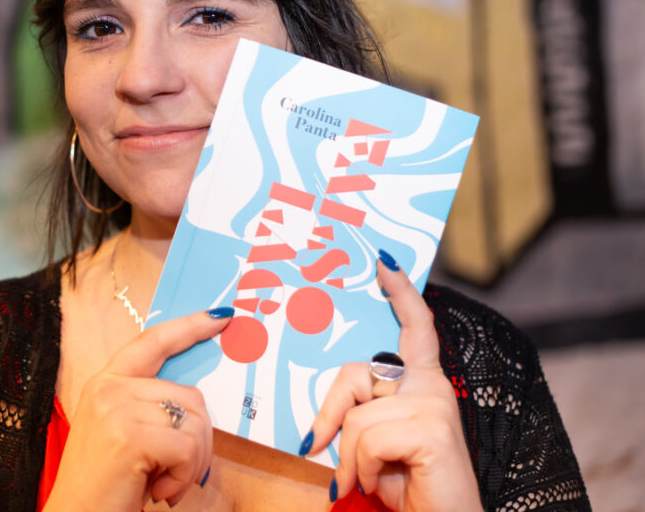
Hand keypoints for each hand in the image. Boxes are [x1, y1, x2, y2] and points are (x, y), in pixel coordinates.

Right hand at [44, 310, 231, 511]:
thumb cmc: (105, 484)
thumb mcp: (121, 433)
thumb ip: (147, 407)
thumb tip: (196, 400)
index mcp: (106, 382)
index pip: (153, 342)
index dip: (189, 327)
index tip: (219, 317)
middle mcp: (109, 388)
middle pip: (190, 395)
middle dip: (197, 440)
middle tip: (174, 472)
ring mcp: (117, 408)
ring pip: (194, 421)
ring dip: (191, 462)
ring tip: (163, 482)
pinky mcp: (130, 436)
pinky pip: (188, 447)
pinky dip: (184, 476)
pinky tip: (160, 491)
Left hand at [306, 257, 480, 510]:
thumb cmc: (408, 487)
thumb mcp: (373, 443)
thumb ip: (358, 413)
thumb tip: (316, 420)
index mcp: (422, 382)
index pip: (415, 326)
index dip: (400, 293)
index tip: (385, 263)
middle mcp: (432, 384)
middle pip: (352, 375)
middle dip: (328, 417)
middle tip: (318, 448)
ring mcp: (434, 403)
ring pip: (354, 416)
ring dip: (348, 458)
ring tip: (365, 479)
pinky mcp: (431, 428)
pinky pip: (366, 439)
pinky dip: (361, 470)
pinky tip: (383, 483)